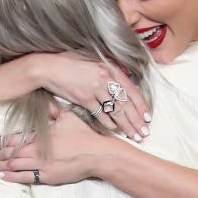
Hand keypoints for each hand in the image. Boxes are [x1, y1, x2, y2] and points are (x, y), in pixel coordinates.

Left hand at [0, 111, 110, 184]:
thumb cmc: (84, 135)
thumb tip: (45, 100)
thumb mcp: (68, 117)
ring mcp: (42, 166)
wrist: (97, 155)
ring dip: (2, 167)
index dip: (3, 142)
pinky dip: (13, 178)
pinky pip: (26, 178)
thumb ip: (53, 109)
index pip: (15, 139)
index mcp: (40, 136)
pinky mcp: (48, 177)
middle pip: (11, 154)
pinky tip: (4, 177)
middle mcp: (38, 151)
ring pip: (15, 167)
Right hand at [35, 52, 149, 140]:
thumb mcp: (92, 62)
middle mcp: (105, 78)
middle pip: (126, 103)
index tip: (148, 117)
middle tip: (144, 132)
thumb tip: (119, 84)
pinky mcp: (84, 98)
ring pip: (116, 110)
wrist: (49, 68)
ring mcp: (95, 89)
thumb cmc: (69, 64)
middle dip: (137, 120)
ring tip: (134, 135)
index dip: (142, 105)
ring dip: (126, 125)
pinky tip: (115, 130)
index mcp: (110, 68)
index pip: (132, 89)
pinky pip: (100, 114)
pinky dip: (108, 123)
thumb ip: (107, 72)